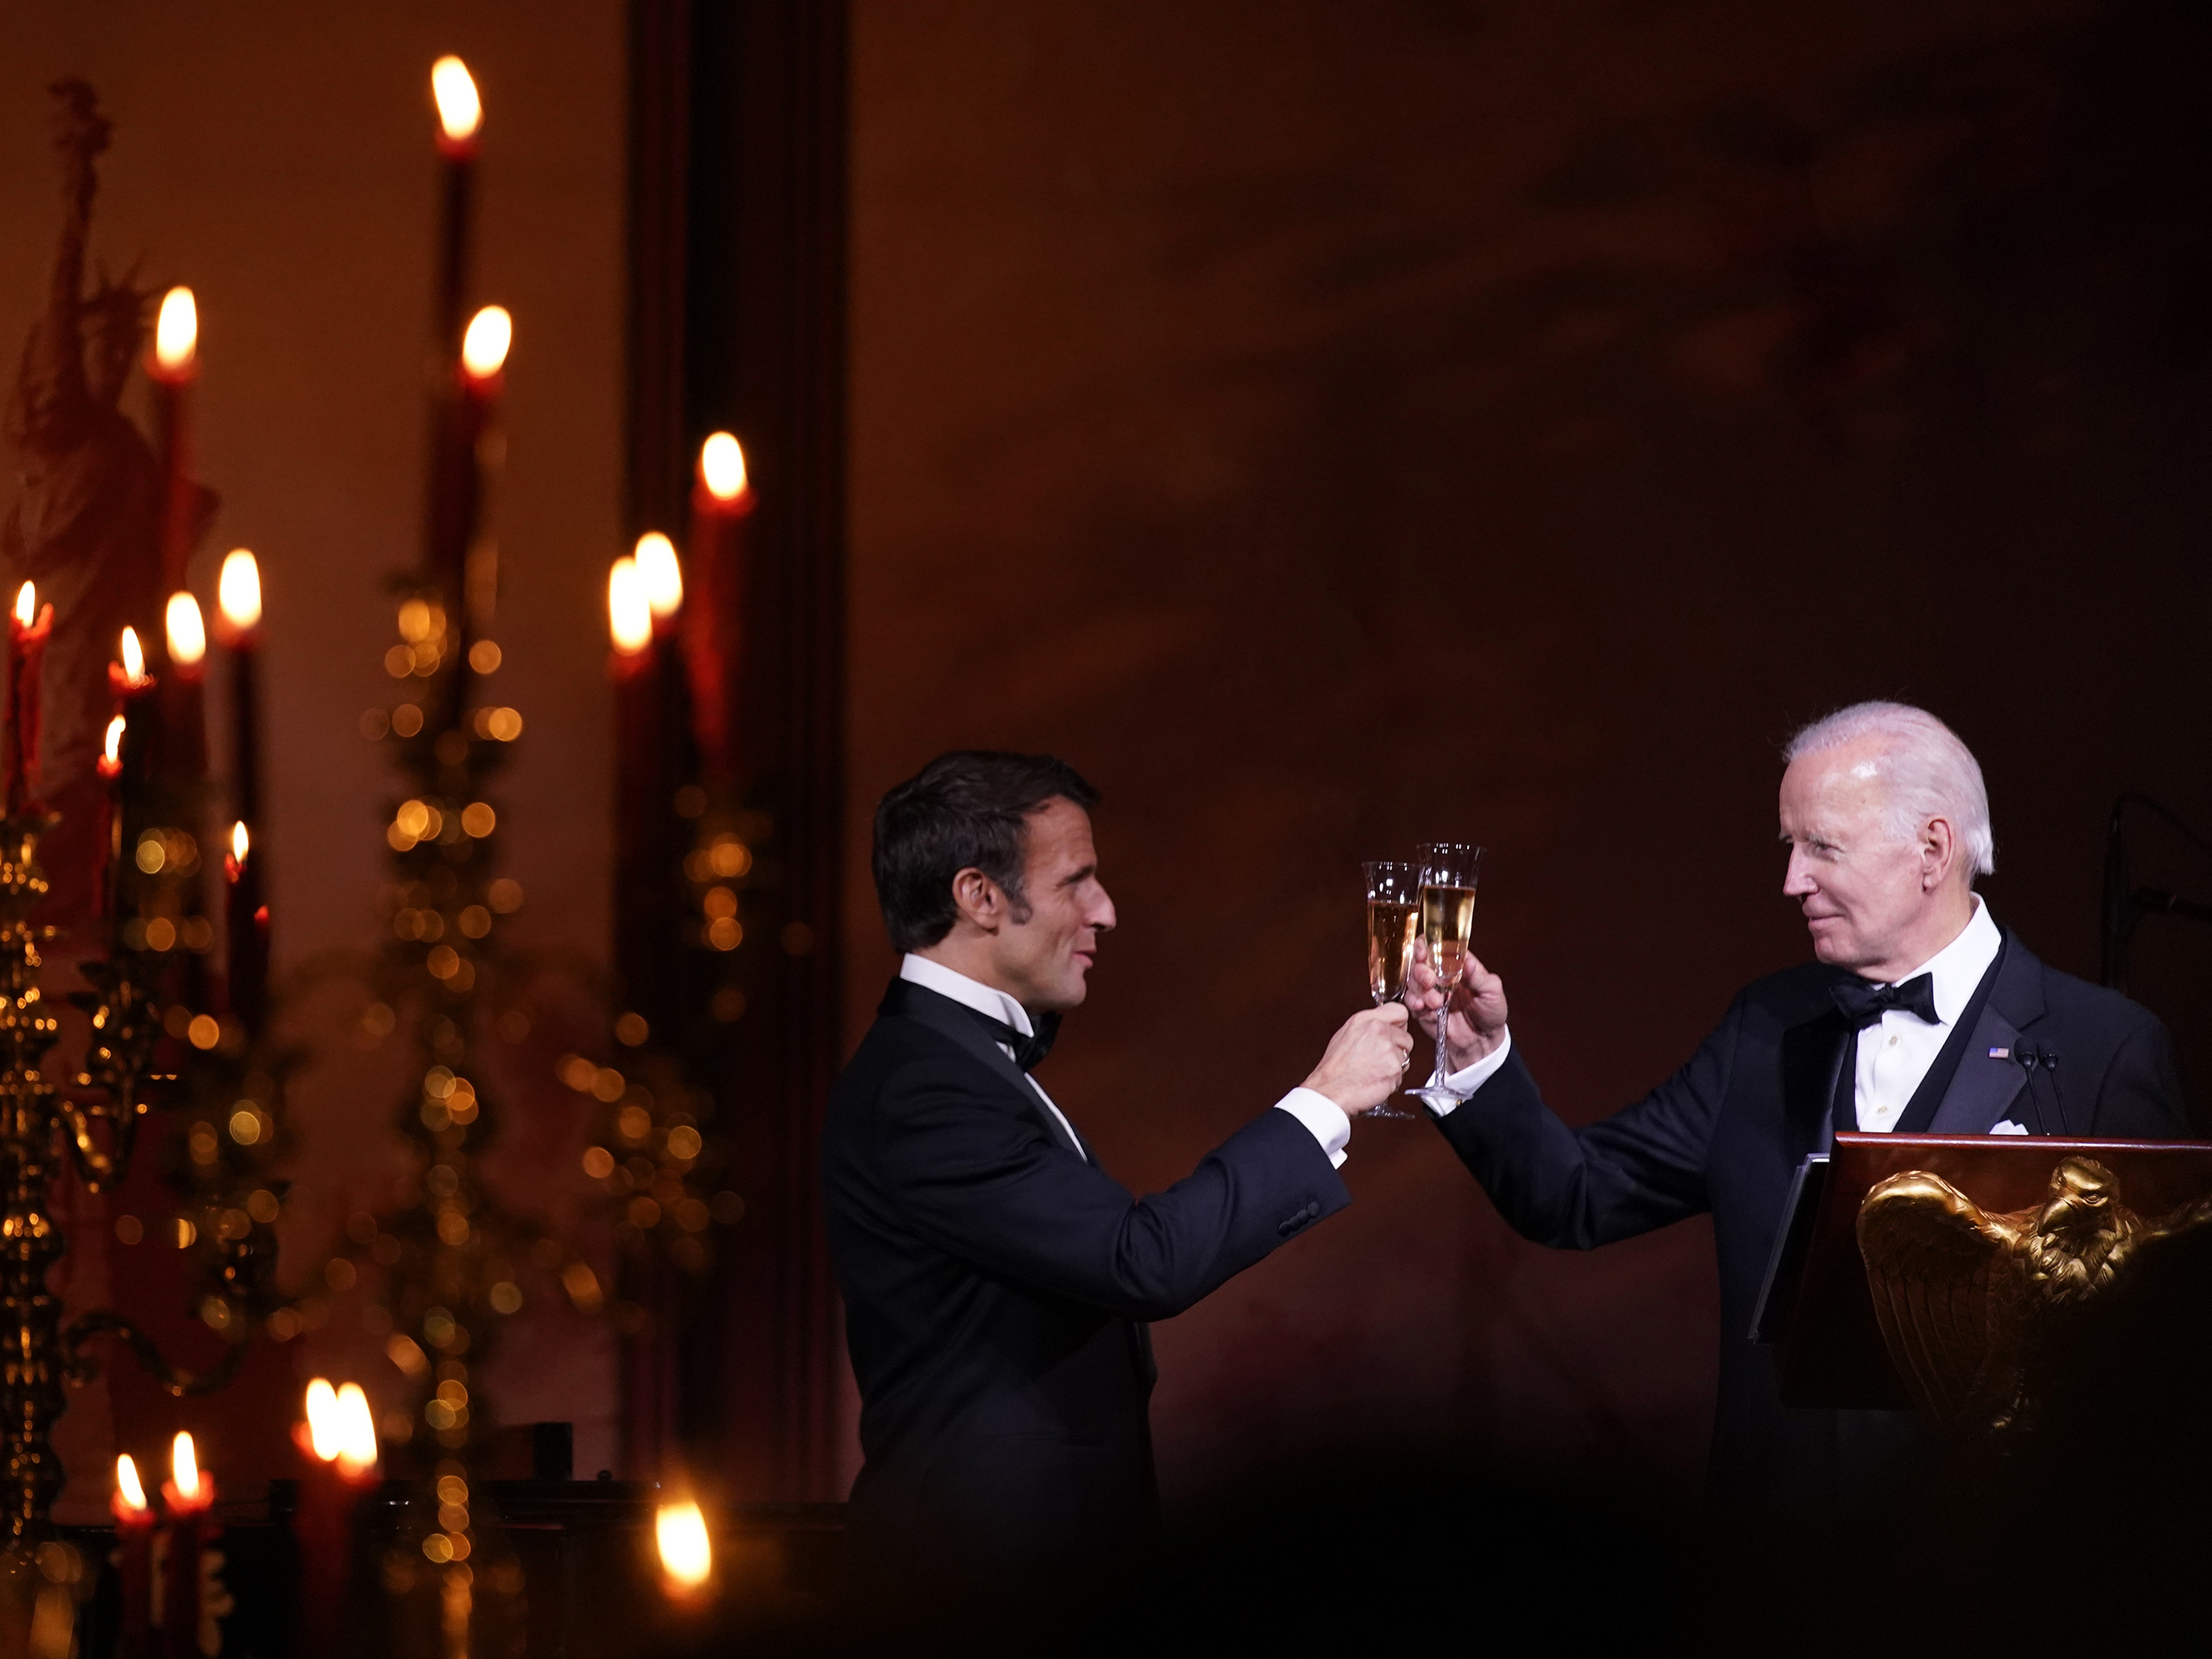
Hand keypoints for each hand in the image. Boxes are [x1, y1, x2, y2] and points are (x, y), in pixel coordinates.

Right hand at [1302, 1002, 1413, 1115]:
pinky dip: (1392, 1079)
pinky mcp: (1394, 1069)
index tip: (1395, 1032)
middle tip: (1380, 1058)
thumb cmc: (1335, 1067)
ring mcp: (1388, 1050)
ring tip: (1375, 1070)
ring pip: (1405, 1057)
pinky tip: (1376, 1079)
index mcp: (1366, 1019)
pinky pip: (1401, 1074)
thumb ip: (1368, 1025)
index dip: (1399, 1025)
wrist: (1331, 1090)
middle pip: (1406, 1037)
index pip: (1400, 1012)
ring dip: (1395, 1065)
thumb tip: (1385, 1024)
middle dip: (1398, 1049)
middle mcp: (1379, 1031)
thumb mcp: (1345, 1034)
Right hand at [1404, 940, 1508, 1074]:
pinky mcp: (1423, 1009)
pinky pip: (1410, 1001)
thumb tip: (1467, 960)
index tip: (1424, 953)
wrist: (1483, 1042)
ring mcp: (1430, 992)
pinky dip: (1414, 1003)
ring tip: (1436, 1002)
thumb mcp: (1492, 992)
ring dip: (1420, 990)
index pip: (1436, 947)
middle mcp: (1440, 976)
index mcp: (1456, 965)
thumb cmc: (1490, 1013)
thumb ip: (1479, 976)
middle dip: (1421, 971)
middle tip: (1430, 981)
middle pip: (1419, 963)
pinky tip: (1424, 1008)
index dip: (1425, 946)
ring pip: (1412, 981)